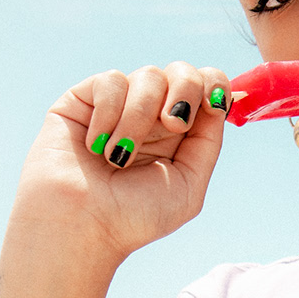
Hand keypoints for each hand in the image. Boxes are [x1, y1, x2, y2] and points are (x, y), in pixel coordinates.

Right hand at [12, 63, 231, 266]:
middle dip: (186, 92)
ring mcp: (118, 105)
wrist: (81, 227)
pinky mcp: (82, 99)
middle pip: (183, 70)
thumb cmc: (133, 217)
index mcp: (178, 134)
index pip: (206, 86)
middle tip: (173, 125)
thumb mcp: (189, 185)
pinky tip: (96, 146)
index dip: (215, 84)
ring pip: (148, 76)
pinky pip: (111, 81)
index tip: (214, 104)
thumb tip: (217, 102)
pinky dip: (109, 114)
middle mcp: (150, 115)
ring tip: (119, 159)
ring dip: (139, 119)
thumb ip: (208, 142)